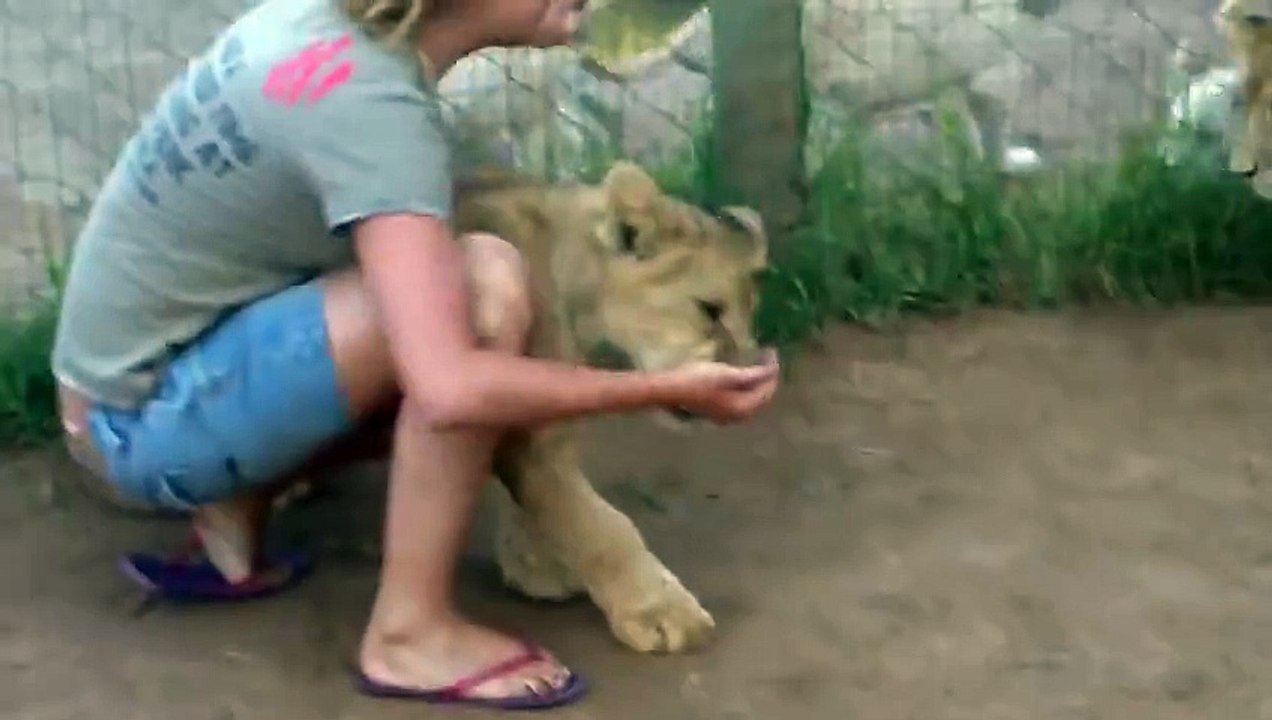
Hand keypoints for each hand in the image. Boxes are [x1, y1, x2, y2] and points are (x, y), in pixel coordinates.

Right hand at [655, 349, 780, 424]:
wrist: (671, 389)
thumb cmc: (699, 380)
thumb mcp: (728, 374)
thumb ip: (753, 374)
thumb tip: (773, 370)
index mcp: (744, 408)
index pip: (767, 390)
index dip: (772, 370)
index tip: (772, 351)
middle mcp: (739, 416)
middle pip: (761, 397)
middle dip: (767, 378)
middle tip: (767, 357)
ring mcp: (728, 416)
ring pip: (751, 399)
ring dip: (757, 383)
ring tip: (759, 365)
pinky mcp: (718, 411)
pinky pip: (741, 400)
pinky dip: (746, 388)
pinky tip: (743, 378)